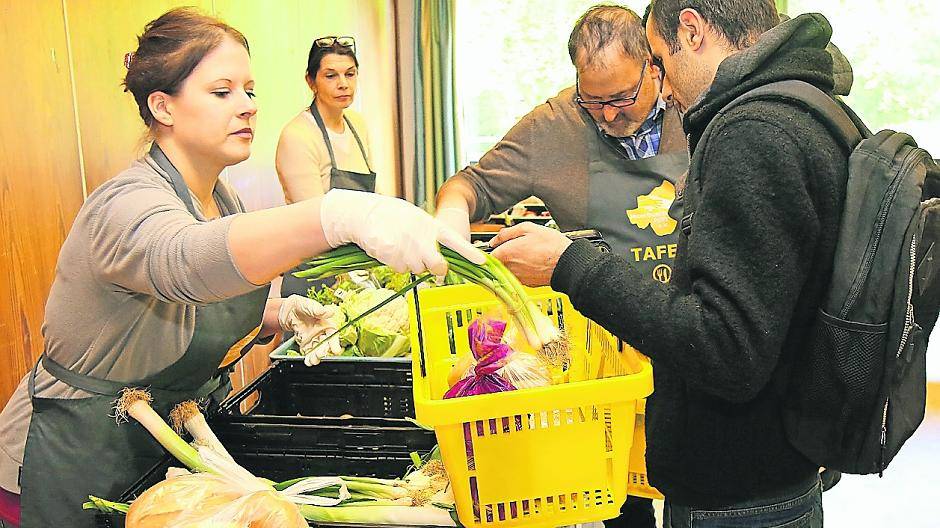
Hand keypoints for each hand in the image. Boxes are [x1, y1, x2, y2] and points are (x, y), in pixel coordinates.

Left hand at [278, 295, 343, 364]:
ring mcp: (314, 339)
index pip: (333, 334)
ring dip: (316, 356)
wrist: (288, 311)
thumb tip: (330, 312)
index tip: (336, 350)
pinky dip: (309, 358)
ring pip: (318, 350)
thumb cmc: (301, 305)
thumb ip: (318, 310)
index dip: (335, 342)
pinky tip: (308, 361)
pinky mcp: (306, 343)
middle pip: (325, 344)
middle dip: (324, 351)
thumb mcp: (309, 305)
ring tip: (313, 360)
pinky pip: (309, 352)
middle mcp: (322, 332)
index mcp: (326, 323)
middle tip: (321, 354)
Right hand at [320, 189, 485, 275]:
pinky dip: (396, 264)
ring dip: (411, 264)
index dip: (470, 253)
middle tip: (428, 262)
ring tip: (401, 246)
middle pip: (438, 266)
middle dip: (436, 268)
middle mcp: (421, 236)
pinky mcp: (391, 254)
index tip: (483, 263)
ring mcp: (406, 246)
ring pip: (417, 269)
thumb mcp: (417, 220)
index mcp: (430, 225)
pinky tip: (390, 249)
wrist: (365, 213)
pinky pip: (400, 269)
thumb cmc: (394, 217)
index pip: (455, 241)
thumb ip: (431, 238)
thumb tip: (441, 262)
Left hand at [489, 223, 570, 286]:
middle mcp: (509, 269)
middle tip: (515, 246)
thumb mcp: (528, 228)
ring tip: (527, 254)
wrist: (568, 264)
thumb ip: (507, 233)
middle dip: (503, 255)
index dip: (490, 249)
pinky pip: (518, 275)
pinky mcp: (527, 284)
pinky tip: (533, 262)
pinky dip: (522, 269)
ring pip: (507, 270)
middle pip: (497, 263)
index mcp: (506, 254)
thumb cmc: (551, 246)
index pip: (487, 255)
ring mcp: (518, 278)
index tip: (493, 246)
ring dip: (513, 262)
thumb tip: (495, 239)